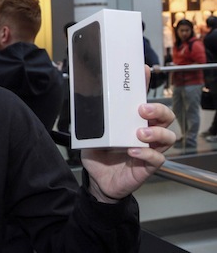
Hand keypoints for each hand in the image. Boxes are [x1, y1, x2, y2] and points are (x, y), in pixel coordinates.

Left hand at [82, 65, 175, 201]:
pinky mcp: (148, 165)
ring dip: (156, 131)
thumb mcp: (91, 134)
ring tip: (140, 132)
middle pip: (166, 116)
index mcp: (132, 121)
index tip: (144, 71)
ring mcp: (149, 149)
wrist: (98, 181)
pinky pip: (157, 158)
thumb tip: (82, 103)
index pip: (144, 100)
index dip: (146, 85)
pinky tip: (133, 151)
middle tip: (142, 109)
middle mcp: (146, 132)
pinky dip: (146, 153)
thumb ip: (91, 122)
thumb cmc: (99, 155)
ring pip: (168, 136)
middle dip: (158, 109)